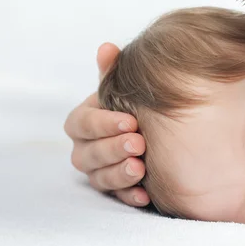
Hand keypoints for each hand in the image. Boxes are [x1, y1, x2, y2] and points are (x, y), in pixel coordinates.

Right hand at [64, 43, 148, 206]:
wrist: (163, 131)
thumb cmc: (136, 106)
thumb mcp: (126, 90)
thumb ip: (113, 73)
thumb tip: (106, 47)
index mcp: (85, 122)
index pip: (81, 124)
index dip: (102, 124)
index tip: (130, 121)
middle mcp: (87, 149)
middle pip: (87, 155)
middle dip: (112, 149)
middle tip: (138, 143)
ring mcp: (101, 172)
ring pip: (99, 178)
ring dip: (119, 174)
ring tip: (140, 168)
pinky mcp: (119, 190)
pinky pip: (118, 197)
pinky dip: (130, 196)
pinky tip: (145, 194)